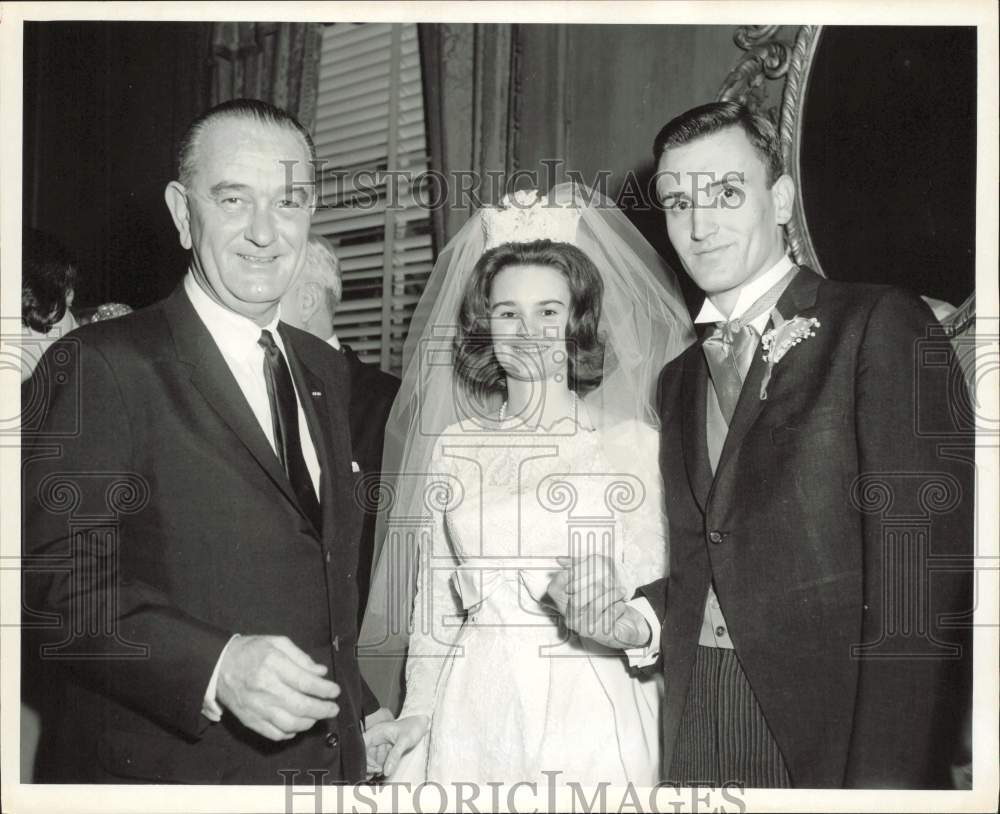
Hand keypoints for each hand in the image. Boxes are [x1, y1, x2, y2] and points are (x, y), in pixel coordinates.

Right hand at [215, 635, 339, 740]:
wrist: (218, 666)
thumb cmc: (251, 651)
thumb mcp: (277, 642)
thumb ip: (301, 657)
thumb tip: (321, 673)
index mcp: (273, 665)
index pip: (305, 682)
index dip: (324, 689)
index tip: (335, 691)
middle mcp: (266, 688)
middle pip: (301, 706)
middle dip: (322, 709)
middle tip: (333, 709)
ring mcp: (257, 707)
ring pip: (290, 724)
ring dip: (309, 722)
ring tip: (317, 716)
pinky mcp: (250, 721)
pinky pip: (275, 734)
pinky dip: (290, 733)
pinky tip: (298, 725)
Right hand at [364, 715, 428, 777]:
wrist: (423, 725)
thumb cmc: (413, 727)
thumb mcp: (405, 741)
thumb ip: (395, 756)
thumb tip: (386, 771)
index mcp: (376, 731)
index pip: (362, 745)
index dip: (364, 757)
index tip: (374, 767)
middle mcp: (376, 738)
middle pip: (365, 753)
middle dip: (369, 765)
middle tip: (378, 772)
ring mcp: (380, 744)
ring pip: (371, 758)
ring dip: (374, 767)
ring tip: (381, 772)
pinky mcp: (385, 750)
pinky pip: (379, 760)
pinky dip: (380, 767)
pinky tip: (385, 771)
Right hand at [547, 555, 650, 649]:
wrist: (626, 624)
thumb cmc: (605, 601)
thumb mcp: (592, 580)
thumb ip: (577, 568)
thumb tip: (560, 559)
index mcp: (565, 603)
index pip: (554, 589)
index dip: (564, 577)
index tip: (580, 568)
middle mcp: (570, 617)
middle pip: (576, 600)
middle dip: (595, 587)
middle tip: (610, 580)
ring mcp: (584, 628)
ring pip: (596, 606)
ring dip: (611, 595)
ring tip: (621, 590)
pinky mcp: (601, 635)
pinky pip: (610, 615)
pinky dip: (618, 606)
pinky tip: (620, 605)